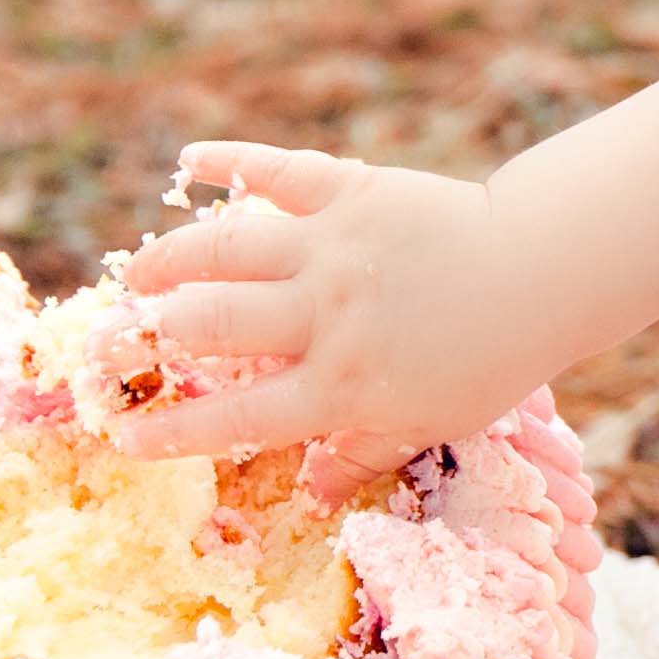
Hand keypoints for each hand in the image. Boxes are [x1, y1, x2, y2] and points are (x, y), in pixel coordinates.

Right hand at [107, 140, 576, 459]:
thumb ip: (363, 455)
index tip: (123, 435)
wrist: (544, 270)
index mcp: (341, 386)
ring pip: (226, 249)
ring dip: (170, 259)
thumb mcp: (431, 423)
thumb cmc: (491, 358)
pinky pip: (277, 171)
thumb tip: (308, 496)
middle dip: (151, 334)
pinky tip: (189, 163)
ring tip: (137, 274)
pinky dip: (230, 162)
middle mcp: (325, 317)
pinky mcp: (350, 191)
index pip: (237, 419)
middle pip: (212, 325)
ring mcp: (333, 248)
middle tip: (114, 340)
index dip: (173, 432)